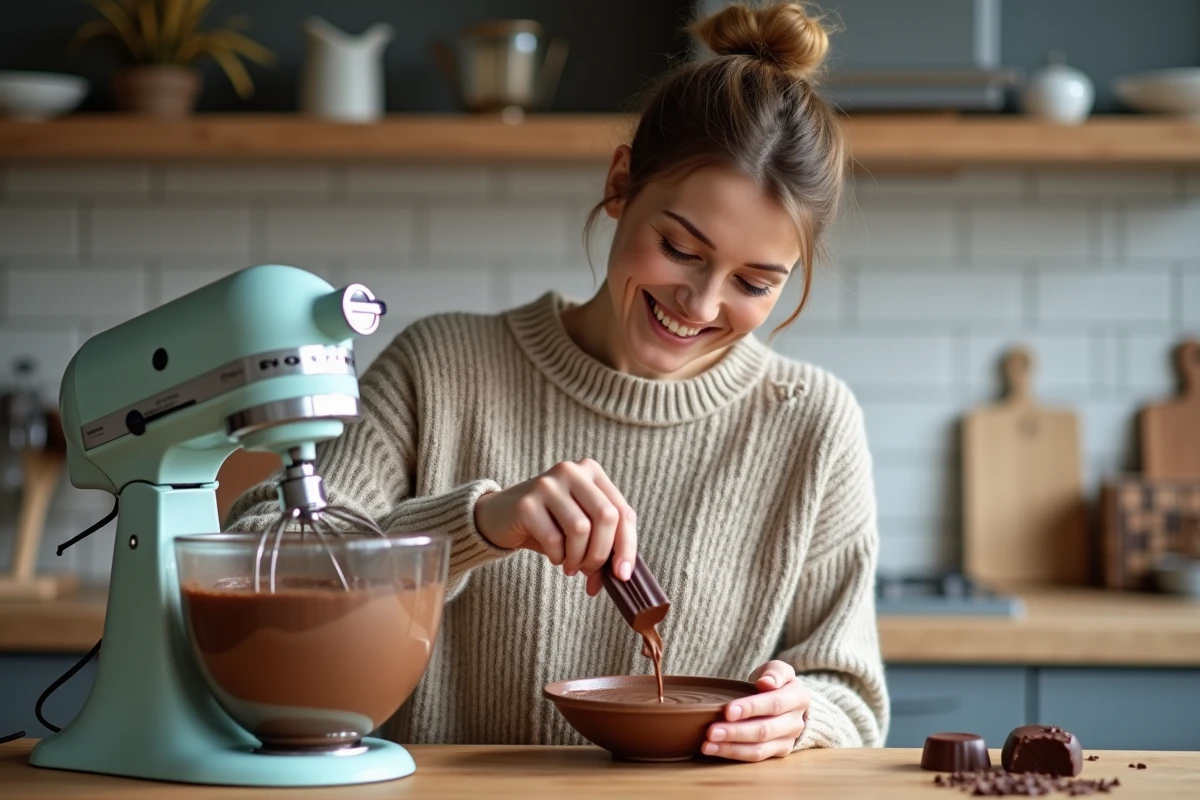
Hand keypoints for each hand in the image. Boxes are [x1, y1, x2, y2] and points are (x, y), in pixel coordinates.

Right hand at [474, 459, 636, 593]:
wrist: (499, 516)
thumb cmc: (548, 523)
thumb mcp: (580, 528)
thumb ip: (603, 545)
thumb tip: (621, 575)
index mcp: (591, 471)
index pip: (622, 511)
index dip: (627, 546)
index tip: (623, 574)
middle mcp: (571, 471)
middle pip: (606, 517)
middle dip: (601, 553)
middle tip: (588, 570)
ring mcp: (547, 484)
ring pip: (581, 529)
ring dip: (578, 558)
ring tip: (570, 565)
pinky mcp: (526, 503)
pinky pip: (554, 539)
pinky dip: (558, 557)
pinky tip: (555, 557)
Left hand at [703, 661, 809, 761]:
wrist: (787, 701)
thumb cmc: (775, 682)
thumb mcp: (778, 669)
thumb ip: (775, 672)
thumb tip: (767, 683)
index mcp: (798, 698)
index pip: (774, 704)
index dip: (751, 708)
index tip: (728, 710)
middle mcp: (796, 722)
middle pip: (764, 730)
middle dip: (736, 732)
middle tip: (711, 731)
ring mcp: (788, 740)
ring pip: (759, 749)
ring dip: (731, 747)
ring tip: (708, 745)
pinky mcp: (778, 753)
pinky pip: (755, 757)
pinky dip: (732, 753)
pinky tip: (714, 749)